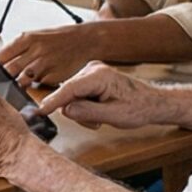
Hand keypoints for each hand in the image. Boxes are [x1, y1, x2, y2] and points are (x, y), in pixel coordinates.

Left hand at [0, 23, 106, 89]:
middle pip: (8, 70)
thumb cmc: (59, 39)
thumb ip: (18, 50)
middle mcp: (34, 51)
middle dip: (1, 79)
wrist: (86, 41)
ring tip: (12, 89)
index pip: (0, 56)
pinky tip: (32, 88)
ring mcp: (44, 65)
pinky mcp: (54, 77)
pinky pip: (38, 86)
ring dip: (16, 86)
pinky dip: (33, 88)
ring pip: (21, 80)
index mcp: (26, 39)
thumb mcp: (36, 37)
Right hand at [38, 62, 163, 128]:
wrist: (152, 103)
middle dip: (76, 111)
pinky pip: (76, 95)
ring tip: (100, 116)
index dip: (52, 102)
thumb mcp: (113, 115)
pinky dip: (84, 106)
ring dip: (82, 110)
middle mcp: (91, 70)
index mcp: (98, 76)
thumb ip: (87, 112)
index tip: (38, 112)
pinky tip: (98, 110)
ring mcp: (90, 72)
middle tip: (96, 121)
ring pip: (71, 96)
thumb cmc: (138, 108)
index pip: (68, 89)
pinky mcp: (89, 78)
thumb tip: (65, 110)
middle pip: (68, 94)